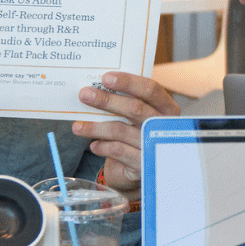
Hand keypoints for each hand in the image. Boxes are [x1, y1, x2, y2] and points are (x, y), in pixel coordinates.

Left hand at [73, 71, 179, 193]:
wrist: (142, 167)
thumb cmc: (136, 133)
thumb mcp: (138, 116)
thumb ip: (126, 101)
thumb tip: (95, 89)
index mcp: (167, 108)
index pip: (151, 90)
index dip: (128, 82)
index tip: (105, 78)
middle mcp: (164, 126)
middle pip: (135, 108)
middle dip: (107, 101)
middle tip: (84, 95)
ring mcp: (155, 145)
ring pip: (121, 130)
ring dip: (95, 127)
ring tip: (77, 127)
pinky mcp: (143, 164)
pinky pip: (118, 151)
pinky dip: (102, 147)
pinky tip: (93, 145)